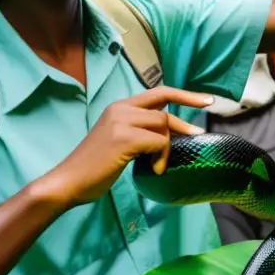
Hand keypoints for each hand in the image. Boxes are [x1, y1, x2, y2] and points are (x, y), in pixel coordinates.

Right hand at [40, 87, 212, 207]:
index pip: (158, 92)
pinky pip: (159, 142)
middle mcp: (120, 109)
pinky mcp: (124, 138)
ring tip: (157, 165)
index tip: (206, 100)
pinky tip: (153, 170)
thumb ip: (139, 131)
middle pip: (164, 111)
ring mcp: (121, 122)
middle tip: (200, 135)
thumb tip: (169, 133)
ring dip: (166, 148)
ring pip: (163, 126)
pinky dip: (162, 157)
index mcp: (119, 107)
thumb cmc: (95, 167)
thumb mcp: (119, 141)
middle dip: (184, 125)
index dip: (185, 95)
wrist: (68, 182)